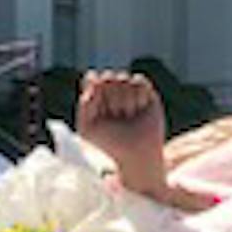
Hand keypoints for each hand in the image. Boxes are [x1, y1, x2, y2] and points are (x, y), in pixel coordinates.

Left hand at [75, 68, 169, 200]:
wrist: (136, 154)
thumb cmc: (110, 143)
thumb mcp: (87, 128)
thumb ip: (84, 104)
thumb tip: (93, 78)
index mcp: (97, 96)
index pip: (92, 79)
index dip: (95, 94)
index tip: (98, 111)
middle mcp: (113, 90)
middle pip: (107, 77)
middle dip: (110, 99)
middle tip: (115, 116)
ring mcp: (130, 90)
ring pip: (123, 78)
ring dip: (124, 100)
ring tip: (128, 116)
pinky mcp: (147, 91)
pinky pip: (138, 81)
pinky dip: (137, 97)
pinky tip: (139, 109)